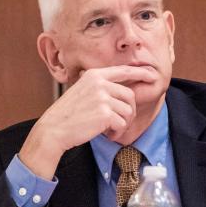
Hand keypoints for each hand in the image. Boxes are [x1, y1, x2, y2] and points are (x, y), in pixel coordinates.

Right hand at [20, 65, 157, 178]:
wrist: (53, 129)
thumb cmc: (66, 115)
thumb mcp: (81, 92)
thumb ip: (100, 88)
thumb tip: (124, 91)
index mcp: (94, 75)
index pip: (123, 70)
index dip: (141, 73)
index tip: (152, 76)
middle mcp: (99, 83)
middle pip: (130, 95)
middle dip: (129, 112)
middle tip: (119, 123)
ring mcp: (102, 97)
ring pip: (128, 111)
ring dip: (122, 124)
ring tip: (111, 131)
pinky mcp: (104, 114)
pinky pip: (122, 123)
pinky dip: (117, 133)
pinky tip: (108, 135)